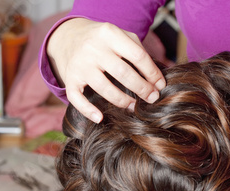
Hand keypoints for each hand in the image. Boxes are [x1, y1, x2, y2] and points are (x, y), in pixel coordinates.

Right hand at [47, 18, 165, 122]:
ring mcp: (80, 64)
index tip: (161, 85)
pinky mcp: (69, 78)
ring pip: (104, 88)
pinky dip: (88, 110)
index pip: (138, 56)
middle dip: (142, 88)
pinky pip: (77, 97)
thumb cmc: (104, 41)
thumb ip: (139, 51)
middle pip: (123, 73)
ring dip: (123, 101)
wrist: (68, 36)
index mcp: (109, 33)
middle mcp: (93, 48)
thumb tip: (158, 78)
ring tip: (135, 106)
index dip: (152, 73)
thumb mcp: (121, 35)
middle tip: (152, 98)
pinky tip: (100, 118)